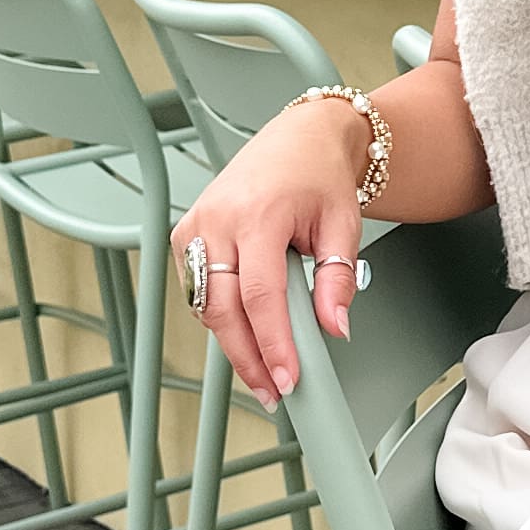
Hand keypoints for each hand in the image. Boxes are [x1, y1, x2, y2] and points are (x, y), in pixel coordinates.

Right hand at [168, 98, 372, 407]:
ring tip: (265, 372)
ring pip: (205, 305)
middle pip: (223, 310)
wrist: (298, 138)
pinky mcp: (186, 234)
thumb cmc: (319, 174)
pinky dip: (221, 316)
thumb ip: (337, 279)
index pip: (260, 297)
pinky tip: (246, 334)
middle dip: (248, 358)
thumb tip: (333, 326)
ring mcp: (195, 226)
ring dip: (233, 343)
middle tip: (273, 391)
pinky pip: (199, 289)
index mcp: (257, 214)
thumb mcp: (343, 226)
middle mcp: (217, 219)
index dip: (273, 345)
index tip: (288, 378)